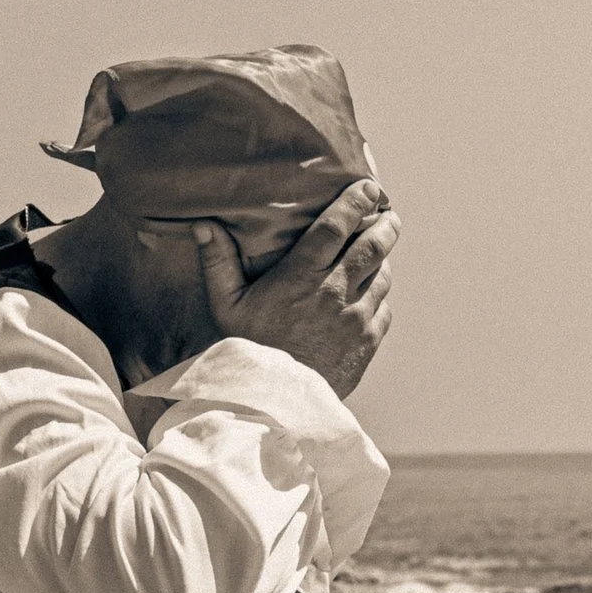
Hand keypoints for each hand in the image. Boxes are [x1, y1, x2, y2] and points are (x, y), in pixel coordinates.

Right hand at [192, 179, 396, 401]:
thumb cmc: (245, 350)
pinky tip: (371, 293)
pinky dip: (379, 296)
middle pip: (373, 246)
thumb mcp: (225, 306)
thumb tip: (203, 225)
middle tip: (388, 214)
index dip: (356, 202)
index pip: (337, 227)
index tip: (368, 187)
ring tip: (378, 251)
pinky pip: (384, 309)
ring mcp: (355, 318)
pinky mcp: (367, 342)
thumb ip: (218, 263)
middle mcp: (334, 293)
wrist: (272, 405)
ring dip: (382, 261)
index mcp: (301, 277)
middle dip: (385, 224)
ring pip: (383, 276)